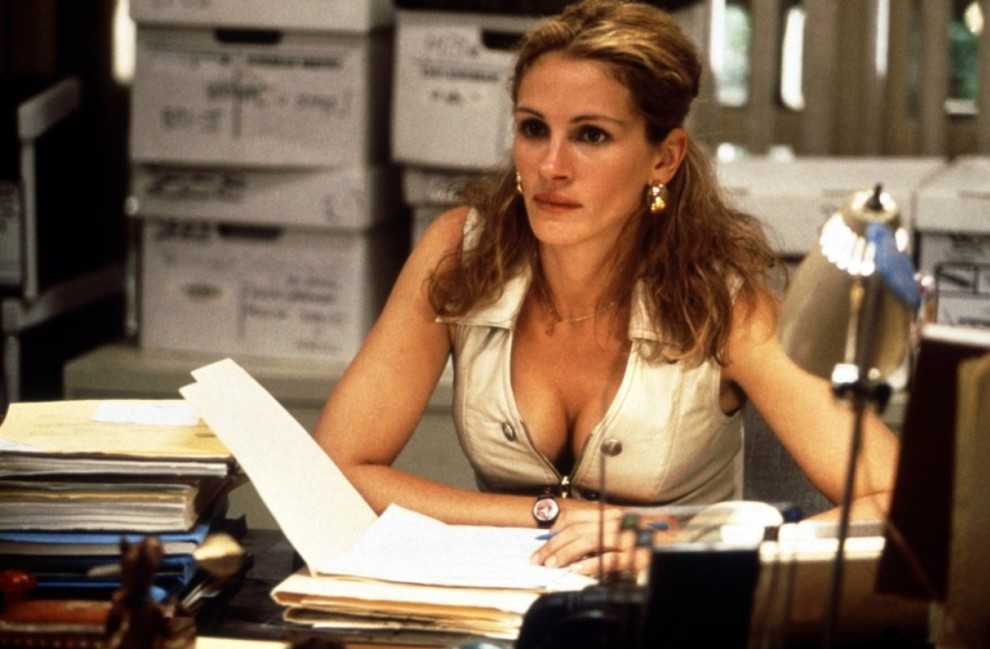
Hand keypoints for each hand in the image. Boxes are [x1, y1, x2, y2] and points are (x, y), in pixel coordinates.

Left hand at [530, 504, 678, 577]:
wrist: (684, 544)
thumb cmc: (654, 539)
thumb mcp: (625, 532)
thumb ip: (603, 535)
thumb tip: (576, 547)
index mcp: (613, 515)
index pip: (576, 518)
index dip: (556, 532)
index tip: (542, 546)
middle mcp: (618, 521)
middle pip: (577, 529)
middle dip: (554, 545)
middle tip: (539, 559)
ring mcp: (628, 536)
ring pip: (588, 540)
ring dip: (566, 553)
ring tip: (552, 565)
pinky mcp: (636, 553)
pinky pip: (608, 557)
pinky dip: (591, 563)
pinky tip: (578, 570)